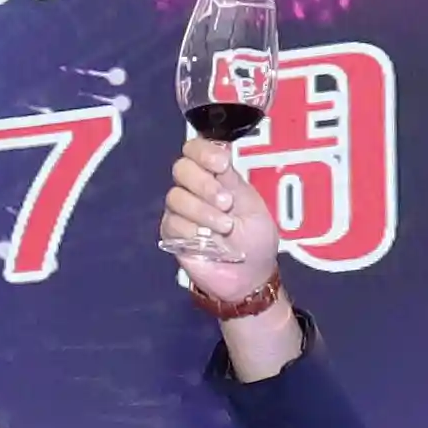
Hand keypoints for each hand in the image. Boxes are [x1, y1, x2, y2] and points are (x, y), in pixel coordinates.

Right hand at [155, 134, 283, 321]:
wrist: (250, 277)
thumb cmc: (255, 241)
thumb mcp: (251, 206)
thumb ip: (232, 181)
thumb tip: (220, 150)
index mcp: (215, 176)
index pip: (195, 150)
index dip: (204, 152)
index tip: (221, 165)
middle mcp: (194, 189)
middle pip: (181, 168)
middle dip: (204, 183)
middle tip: (226, 203)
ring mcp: (181, 211)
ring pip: (176, 197)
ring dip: (202, 211)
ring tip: (225, 227)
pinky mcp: (172, 234)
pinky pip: (172, 223)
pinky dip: (191, 230)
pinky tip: (208, 241)